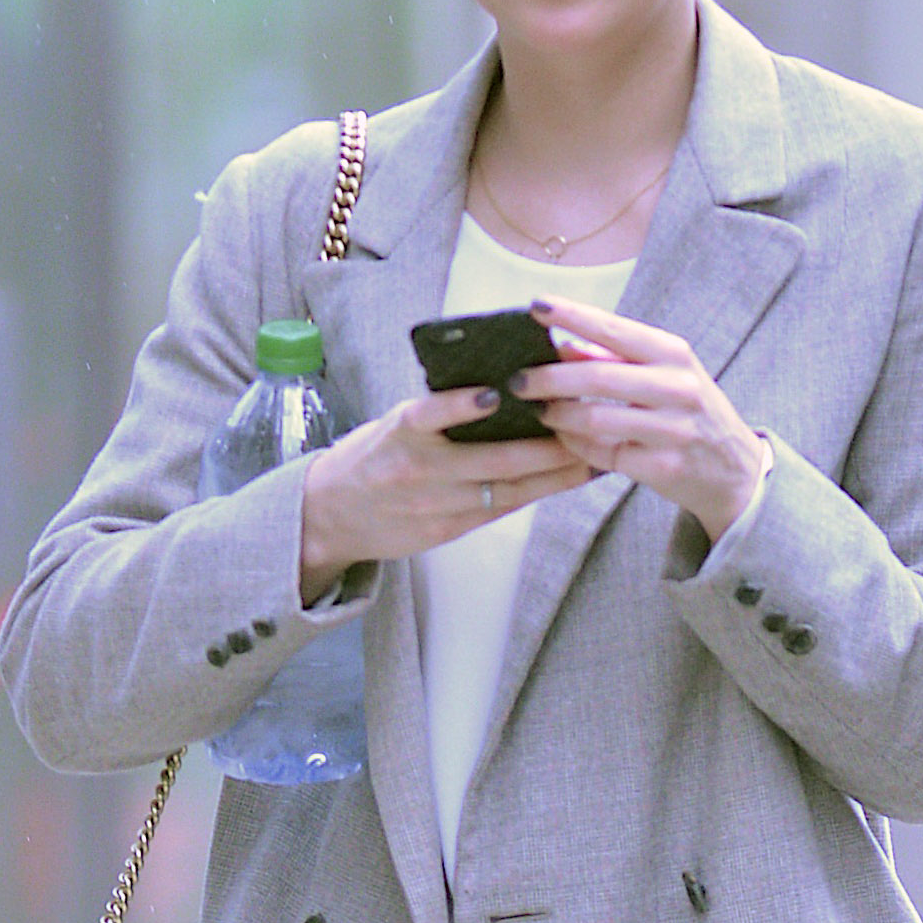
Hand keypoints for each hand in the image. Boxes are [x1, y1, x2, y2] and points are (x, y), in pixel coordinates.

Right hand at [296, 394, 591, 601]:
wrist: (331, 514)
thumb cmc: (373, 456)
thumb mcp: (396, 424)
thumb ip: (440, 413)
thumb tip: (504, 390)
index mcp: (402, 431)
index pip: (433, 413)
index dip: (465, 405)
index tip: (501, 393)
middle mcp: (419, 469)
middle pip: (492, 460)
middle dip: (545, 446)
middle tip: (584, 426)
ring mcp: (435, 505)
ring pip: (506, 491)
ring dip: (554, 475)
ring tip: (591, 457)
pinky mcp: (446, 532)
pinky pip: (498, 510)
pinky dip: (533, 494)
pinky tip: (563, 480)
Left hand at [528, 300, 767, 542]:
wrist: (736, 471)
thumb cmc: (689, 413)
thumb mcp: (664, 375)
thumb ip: (615, 359)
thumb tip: (562, 344)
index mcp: (674, 355)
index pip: (614, 329)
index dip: (573, 315)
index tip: (536, 306)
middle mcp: (678, 388)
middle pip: (598, 376)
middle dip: (548, 378)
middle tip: (517, 381)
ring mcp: (674, 430)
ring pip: (596, 419)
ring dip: (558, 415)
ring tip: (539, 412)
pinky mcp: (664, 467)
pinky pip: (604, 454)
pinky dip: (577, 446)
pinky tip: (566, 440)